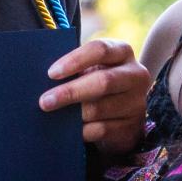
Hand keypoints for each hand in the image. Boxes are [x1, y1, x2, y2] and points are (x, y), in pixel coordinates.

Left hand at [40, 40, 150, 154]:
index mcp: (123, 52)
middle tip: (45, 101)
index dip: (75, 60)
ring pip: (100, 109)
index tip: (51, 73)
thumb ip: (75, 69)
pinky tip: (71, 130)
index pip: (100, 50)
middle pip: (103, 81)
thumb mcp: (91, 68)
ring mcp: (137, 102)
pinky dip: (83, 131)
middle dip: (70, 92)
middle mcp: (136, 75)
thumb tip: (44, 80)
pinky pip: (102, 130)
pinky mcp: (132, 126)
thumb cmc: (97, 81)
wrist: (122, 111)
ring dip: (73, 114)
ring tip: (55, 115)